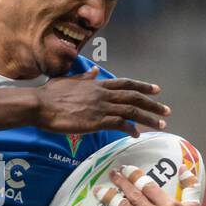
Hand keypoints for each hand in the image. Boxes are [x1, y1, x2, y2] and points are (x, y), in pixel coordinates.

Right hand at [36, 68, 168, 136]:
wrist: (40, 104)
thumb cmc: (50, 93)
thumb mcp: (69, 80)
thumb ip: (85, 77)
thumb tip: (95, 71)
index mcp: (97, 84)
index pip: (126, 84)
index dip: (143, 86)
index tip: (156, 89)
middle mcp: (102, 94)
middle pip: (134, 97)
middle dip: (153, 104)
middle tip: (166, 110)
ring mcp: (100, 107)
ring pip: (131, 111)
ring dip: (148, 117)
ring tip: (160, 124)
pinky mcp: (96, 121)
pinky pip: (119, 124)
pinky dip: (130, 128)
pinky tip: (136, 134)